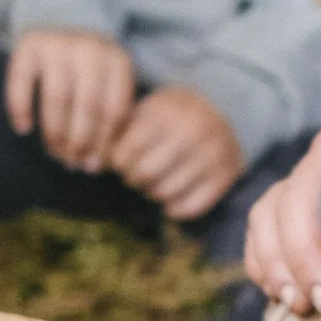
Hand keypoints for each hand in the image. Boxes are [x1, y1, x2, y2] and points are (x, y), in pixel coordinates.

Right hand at [5, 28, 135, 171]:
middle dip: (79, 141)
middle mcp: (90, 49)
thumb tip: (92, 166)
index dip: (103, 143)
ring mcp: (59, 43)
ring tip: (54, 152)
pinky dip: (21, 109)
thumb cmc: (90, 70)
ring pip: (57, 98)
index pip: (114, 111)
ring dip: (54, 132)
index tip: (92, 164)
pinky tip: (23, 129)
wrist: (63, 21)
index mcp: (118, 61)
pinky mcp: (30, 44)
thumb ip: (107, 121)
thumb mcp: (108, 86)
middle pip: (88, 106)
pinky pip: (21, 82)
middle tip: (71, 163)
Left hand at [107, 84, 245, 221]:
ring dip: (152, 193)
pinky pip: (189, 208)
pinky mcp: (226, 176)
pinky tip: (171, 198)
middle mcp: (193, 131)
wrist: (224, 114)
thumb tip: (95, 163)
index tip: (120, 162)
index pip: (128, 151)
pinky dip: (174, 208)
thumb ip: (120, 132)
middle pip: (145, 174)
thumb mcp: (147, 112)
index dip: (117, 162)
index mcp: (168, 111)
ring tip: (153, 183)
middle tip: (135, 175)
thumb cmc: (171, 117)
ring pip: (165, 193)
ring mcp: (213, 155)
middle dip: (133, 179)